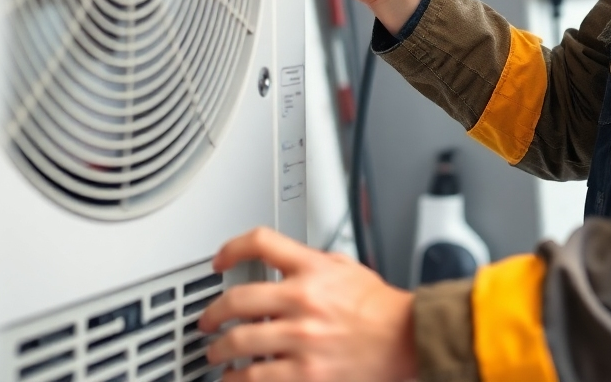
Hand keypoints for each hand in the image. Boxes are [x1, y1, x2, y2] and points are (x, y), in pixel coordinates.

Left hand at [200, 227, 416, 381]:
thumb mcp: (343, 267)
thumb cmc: (377, 306)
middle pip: (238, 300)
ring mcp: (301, 340)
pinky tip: (237, 379)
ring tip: (216, 354)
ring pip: (238, 344)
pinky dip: (238, 381)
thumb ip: (310, 263)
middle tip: (207, 321)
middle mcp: (303, 301)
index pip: (262, 243)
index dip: (233, 248)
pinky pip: (255, 379)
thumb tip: (281, 264)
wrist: (403, 338)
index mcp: (312, 269)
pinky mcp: (305, 375)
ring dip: (219, 351)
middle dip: (213, 313)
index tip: (220, 260)